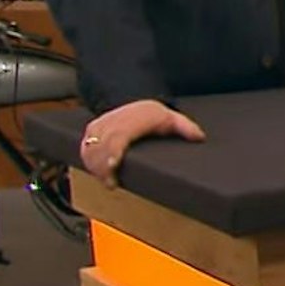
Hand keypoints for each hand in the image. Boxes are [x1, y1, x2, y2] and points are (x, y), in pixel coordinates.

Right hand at [78, 99, 205, 187]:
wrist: (134, 101)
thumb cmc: (153, 115)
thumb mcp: (172, 118)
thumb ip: (185, 128)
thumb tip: (199, 137)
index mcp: (132, 119)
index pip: (118, 136)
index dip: (113, 152)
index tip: (112, 165)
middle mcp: (112, 121)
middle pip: (101, 145)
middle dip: (103, 166)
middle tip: (112, 184)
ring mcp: (100, 126)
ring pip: (90, 147)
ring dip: (95, 166)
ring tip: (108, 182)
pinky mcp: (91, 131)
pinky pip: (85, 147)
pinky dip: (88, 161)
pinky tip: (98, 175)